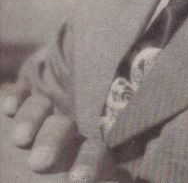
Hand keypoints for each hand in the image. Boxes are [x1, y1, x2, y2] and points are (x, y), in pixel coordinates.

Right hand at [2, 85, 116, 180]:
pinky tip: (8, 108)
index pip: (95, 155)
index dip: (90, 163)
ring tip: (21, 139)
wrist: (18, 176)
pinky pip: (17, 96)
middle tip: (39, 162)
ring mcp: (37, 124)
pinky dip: (15, 98)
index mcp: (81, 163)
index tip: (77, 180)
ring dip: (33, 117)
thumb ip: (95, 179)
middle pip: (66, 127)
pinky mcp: (12, 114)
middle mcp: (62, 139)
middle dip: (55, 139)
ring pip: (42, 107)